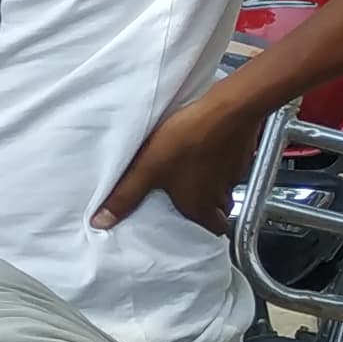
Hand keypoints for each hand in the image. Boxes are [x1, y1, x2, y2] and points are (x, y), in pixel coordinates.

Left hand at [95, 91, 261, 233]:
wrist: (226, 108)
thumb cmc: (188, 139)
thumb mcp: (147, 170)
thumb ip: (125, 197)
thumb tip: (102, 222)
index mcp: (201, 207)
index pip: (211, 232)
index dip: (199, 233)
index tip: (185, 229)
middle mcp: (222, 195)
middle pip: (218, 212)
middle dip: (203, 210)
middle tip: (183, 202)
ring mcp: (234, 173)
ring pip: (222, 189)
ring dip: (208, 186)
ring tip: (187, 178)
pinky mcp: (240, 153)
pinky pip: (228, 166)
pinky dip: (215, 165)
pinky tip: (200, 154)